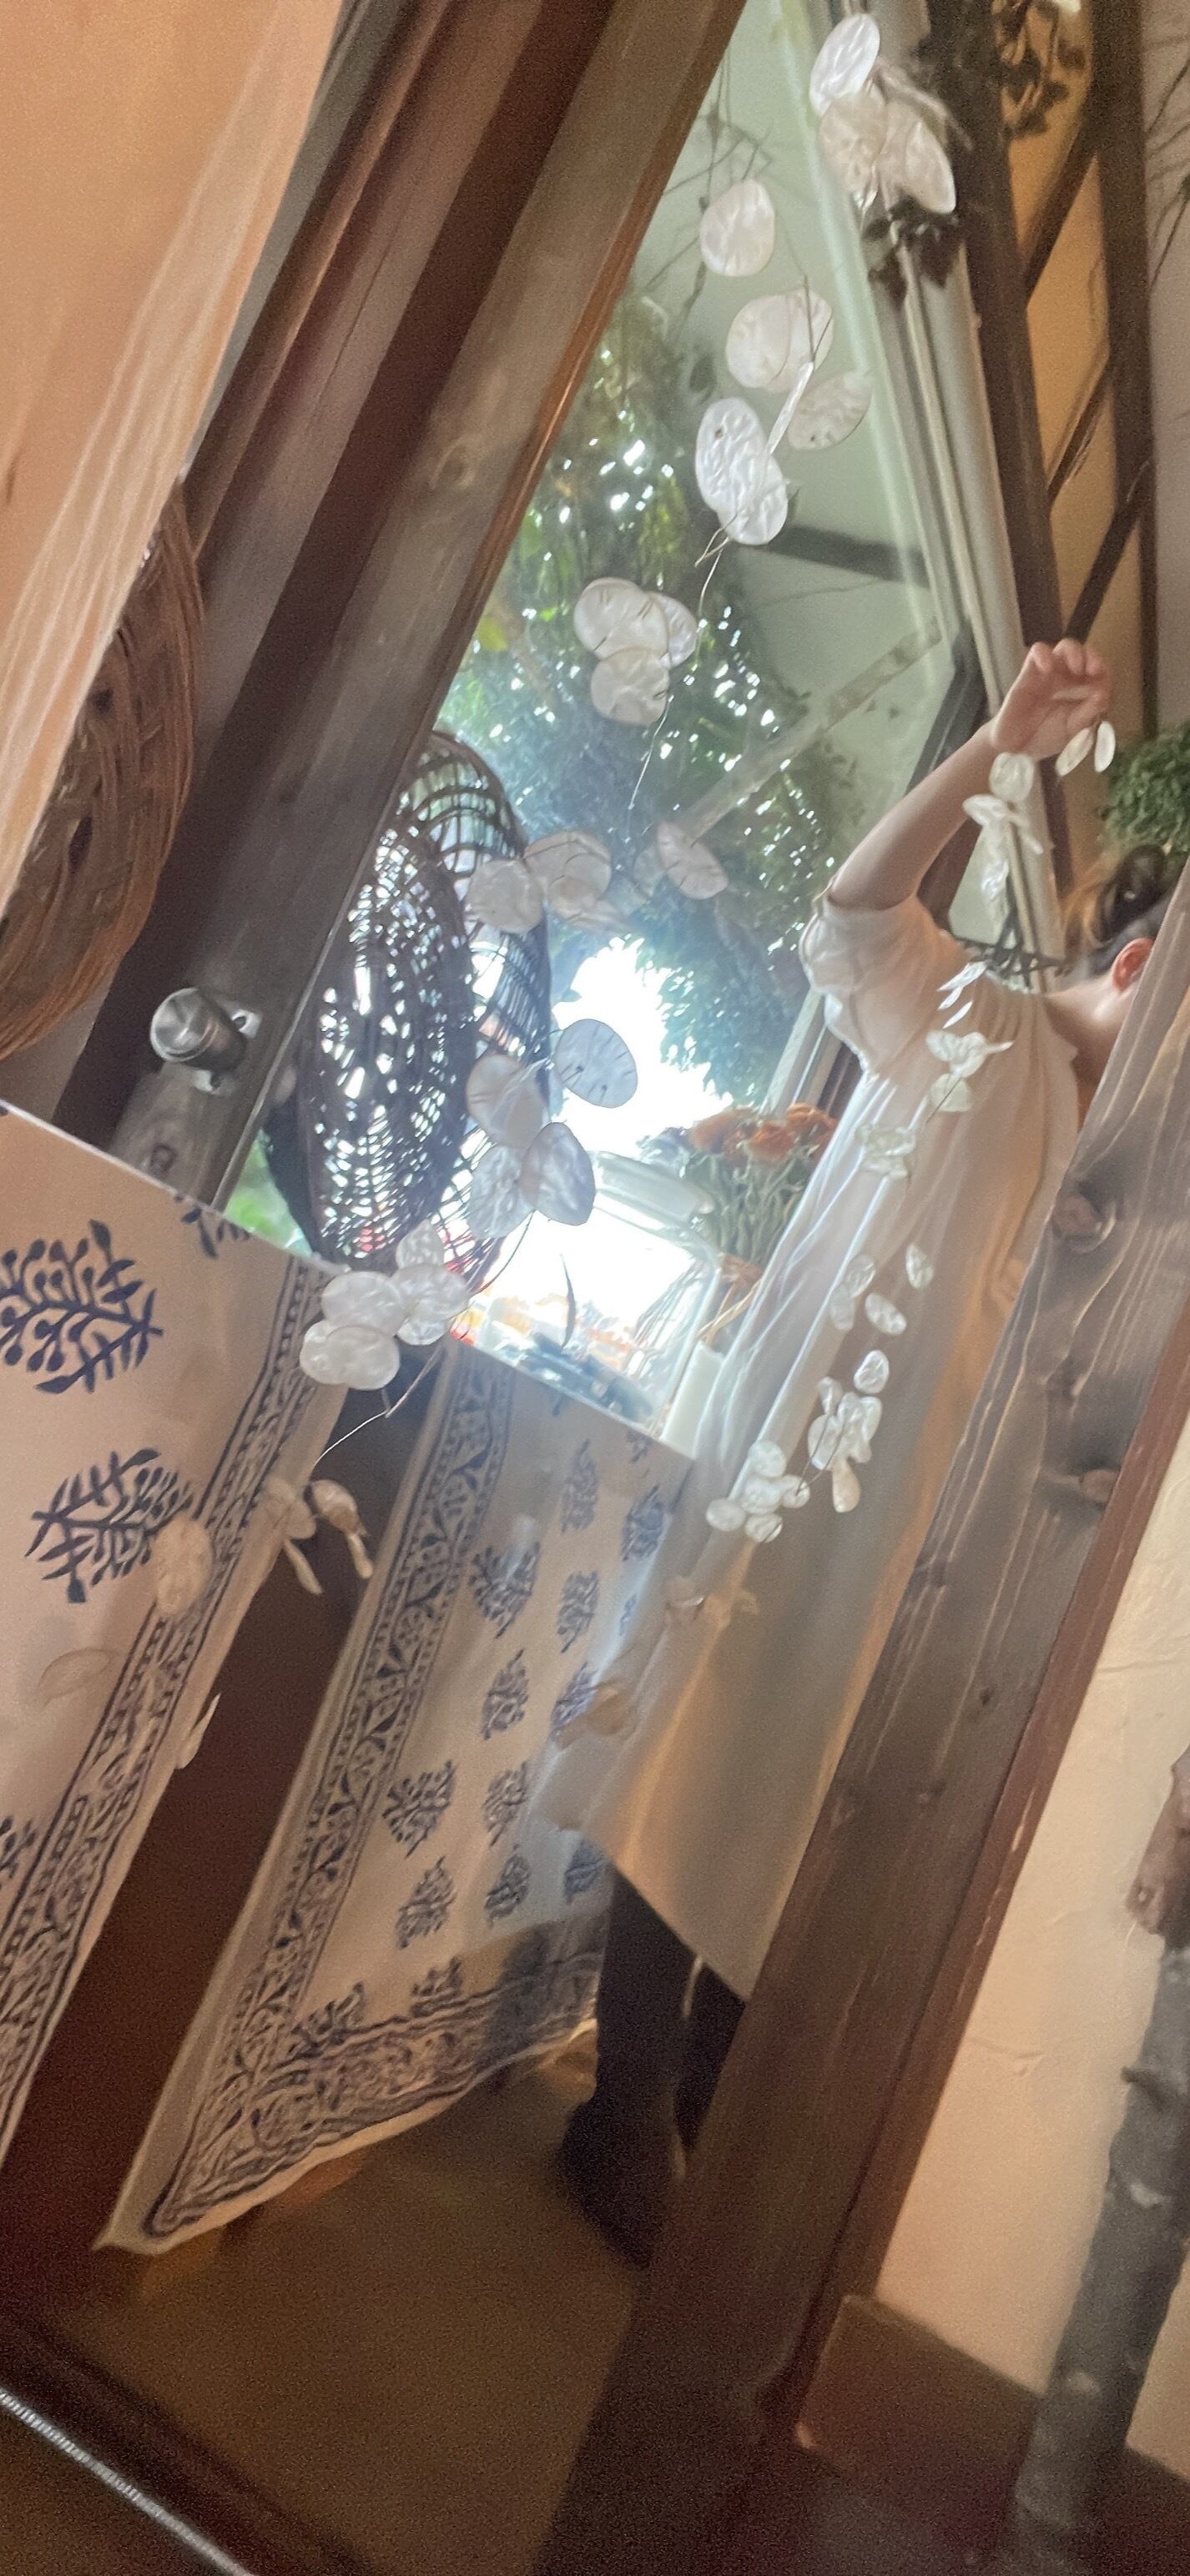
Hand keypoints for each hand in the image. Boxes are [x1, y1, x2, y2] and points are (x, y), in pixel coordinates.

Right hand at [990, 639, 1110, 761]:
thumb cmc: (1044, 738)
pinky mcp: (1028, 673)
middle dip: (1091, 656)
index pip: (1097, 670)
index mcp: (1080, 689)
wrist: (1016, 749)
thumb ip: (1087, 713)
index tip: (1103, 680)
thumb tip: (1103, 694)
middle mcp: (1067, 677)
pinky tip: (1048, 669)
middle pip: (1083, 653)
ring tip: (1076, 668)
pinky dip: (1044, 654)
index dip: (1103, 670)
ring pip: (1063, 647)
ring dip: (1074, 652)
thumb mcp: (1071, 730)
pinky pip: (1037, 652)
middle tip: (1092, 670)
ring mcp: (1048, 673)